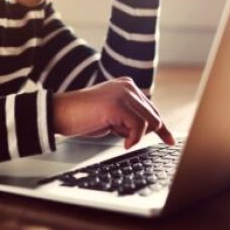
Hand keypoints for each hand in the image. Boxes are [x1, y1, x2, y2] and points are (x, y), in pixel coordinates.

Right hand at [53, 77, 174, 148]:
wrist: (60, 113)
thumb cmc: (83, 117)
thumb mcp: (112, 115)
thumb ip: (129, 116)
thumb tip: (149, 130)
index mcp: (127, 85)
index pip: (151, 108)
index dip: (161, 127)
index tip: (169, 140)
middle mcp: (128, 86)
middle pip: (153, 116)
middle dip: (145, 133)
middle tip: (128, 141)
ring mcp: (123, 93)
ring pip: (149, 121)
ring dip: (136, 135)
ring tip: (118, 135)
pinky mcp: (118, 104)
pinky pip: (139, 126)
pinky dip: (134, 139)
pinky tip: (124, 143)